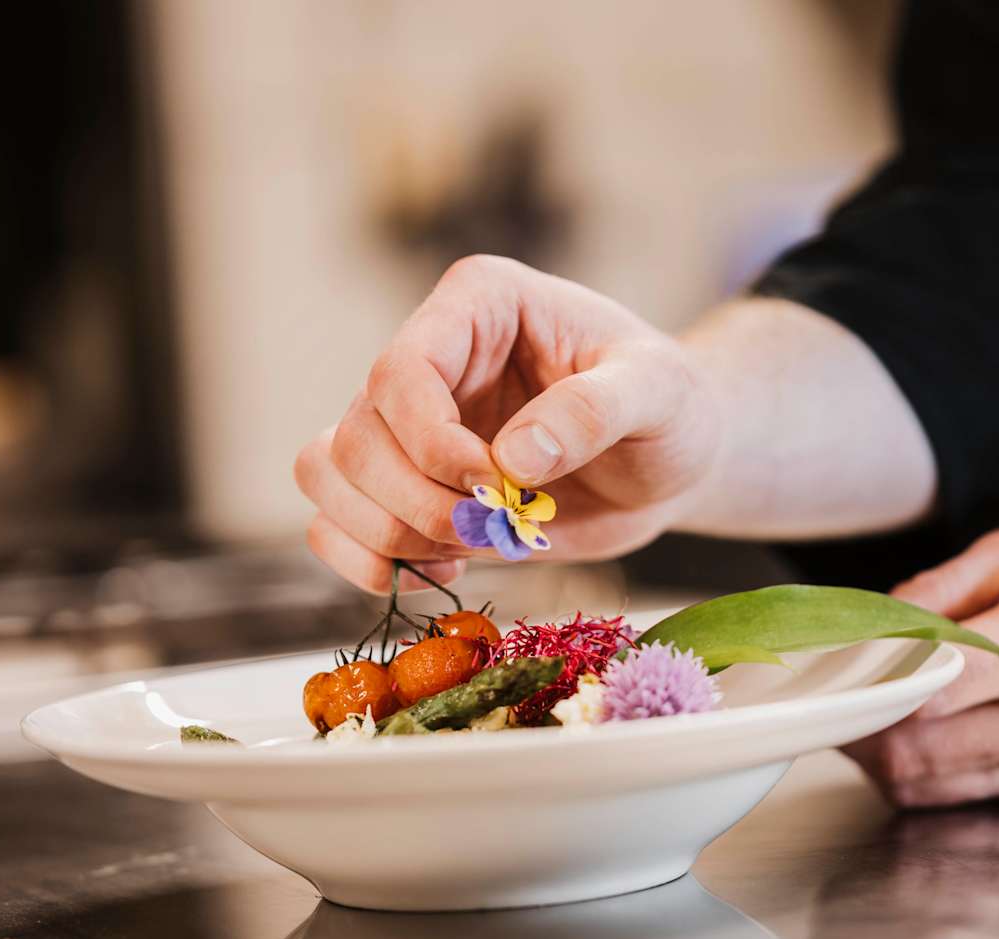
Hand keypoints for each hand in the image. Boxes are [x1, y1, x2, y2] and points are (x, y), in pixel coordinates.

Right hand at [294, 256, 720, 591]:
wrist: (670, 460)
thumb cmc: (671, 407)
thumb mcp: (657, 394)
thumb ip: (592, 410)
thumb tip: (514, 458)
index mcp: (478, 305)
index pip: (401, 370)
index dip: (431, 443)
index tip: (495, 487)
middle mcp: (428, 357)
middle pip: (356, 436)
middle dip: (415, 503)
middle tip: (491, 529)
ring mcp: (408, 423)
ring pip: (327, 475)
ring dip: (383, 533)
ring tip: (463, 552)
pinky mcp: (406, 481)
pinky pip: (334, 520)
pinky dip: (369, 559)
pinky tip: (440, 572)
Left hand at [843, 524, 998, 806]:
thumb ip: (938, 592)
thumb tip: (867, 624)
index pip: (924, 687)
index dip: (859, 686)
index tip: (820, 673)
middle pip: (915, 751)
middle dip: (854, 732)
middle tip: (824, 703)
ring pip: (934, 786)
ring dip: (880, 761)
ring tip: (858, 719)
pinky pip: (973, 794)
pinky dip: (928, 775)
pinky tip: (911, 738)